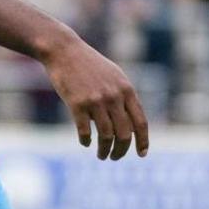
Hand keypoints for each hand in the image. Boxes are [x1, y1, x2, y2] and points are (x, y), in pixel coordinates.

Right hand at [39, 30, 149, 160]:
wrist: (65, 50)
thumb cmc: (89, 65)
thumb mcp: (114, 76)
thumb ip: (125, 96)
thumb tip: (133, 122)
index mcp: (126, 90)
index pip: (140, 122)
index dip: (143, 141)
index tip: (142, 154)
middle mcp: (114, 96)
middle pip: (124, 134)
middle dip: (121, 151)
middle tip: (115, 157)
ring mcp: (96, 100)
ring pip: (106, 137)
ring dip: (104, 151)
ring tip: (102, 155)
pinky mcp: (77, 104)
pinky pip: (85, 132)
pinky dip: (86, 141)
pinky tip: (85, 143)